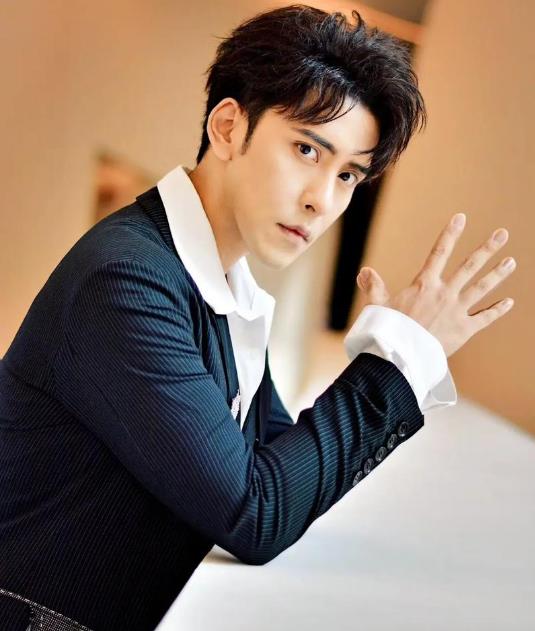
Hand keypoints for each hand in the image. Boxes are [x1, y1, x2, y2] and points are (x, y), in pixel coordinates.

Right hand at [356, 213, 515, 357]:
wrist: (401, 355)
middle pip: (470, 266)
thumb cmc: (387, 331)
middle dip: (488, 248)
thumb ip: (374, 287)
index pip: (439, 252)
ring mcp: (457, 310)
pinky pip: (485, 318)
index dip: (450, 234)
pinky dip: (497, 310)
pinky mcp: (464, 329)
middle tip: (502, 234)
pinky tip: (509, 302)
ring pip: (482, 287)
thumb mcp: (378, 306)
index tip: (461, 218)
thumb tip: (364, 271)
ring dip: (498, 273)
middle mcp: (444, 293)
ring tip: (511, 261)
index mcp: (424, 284)